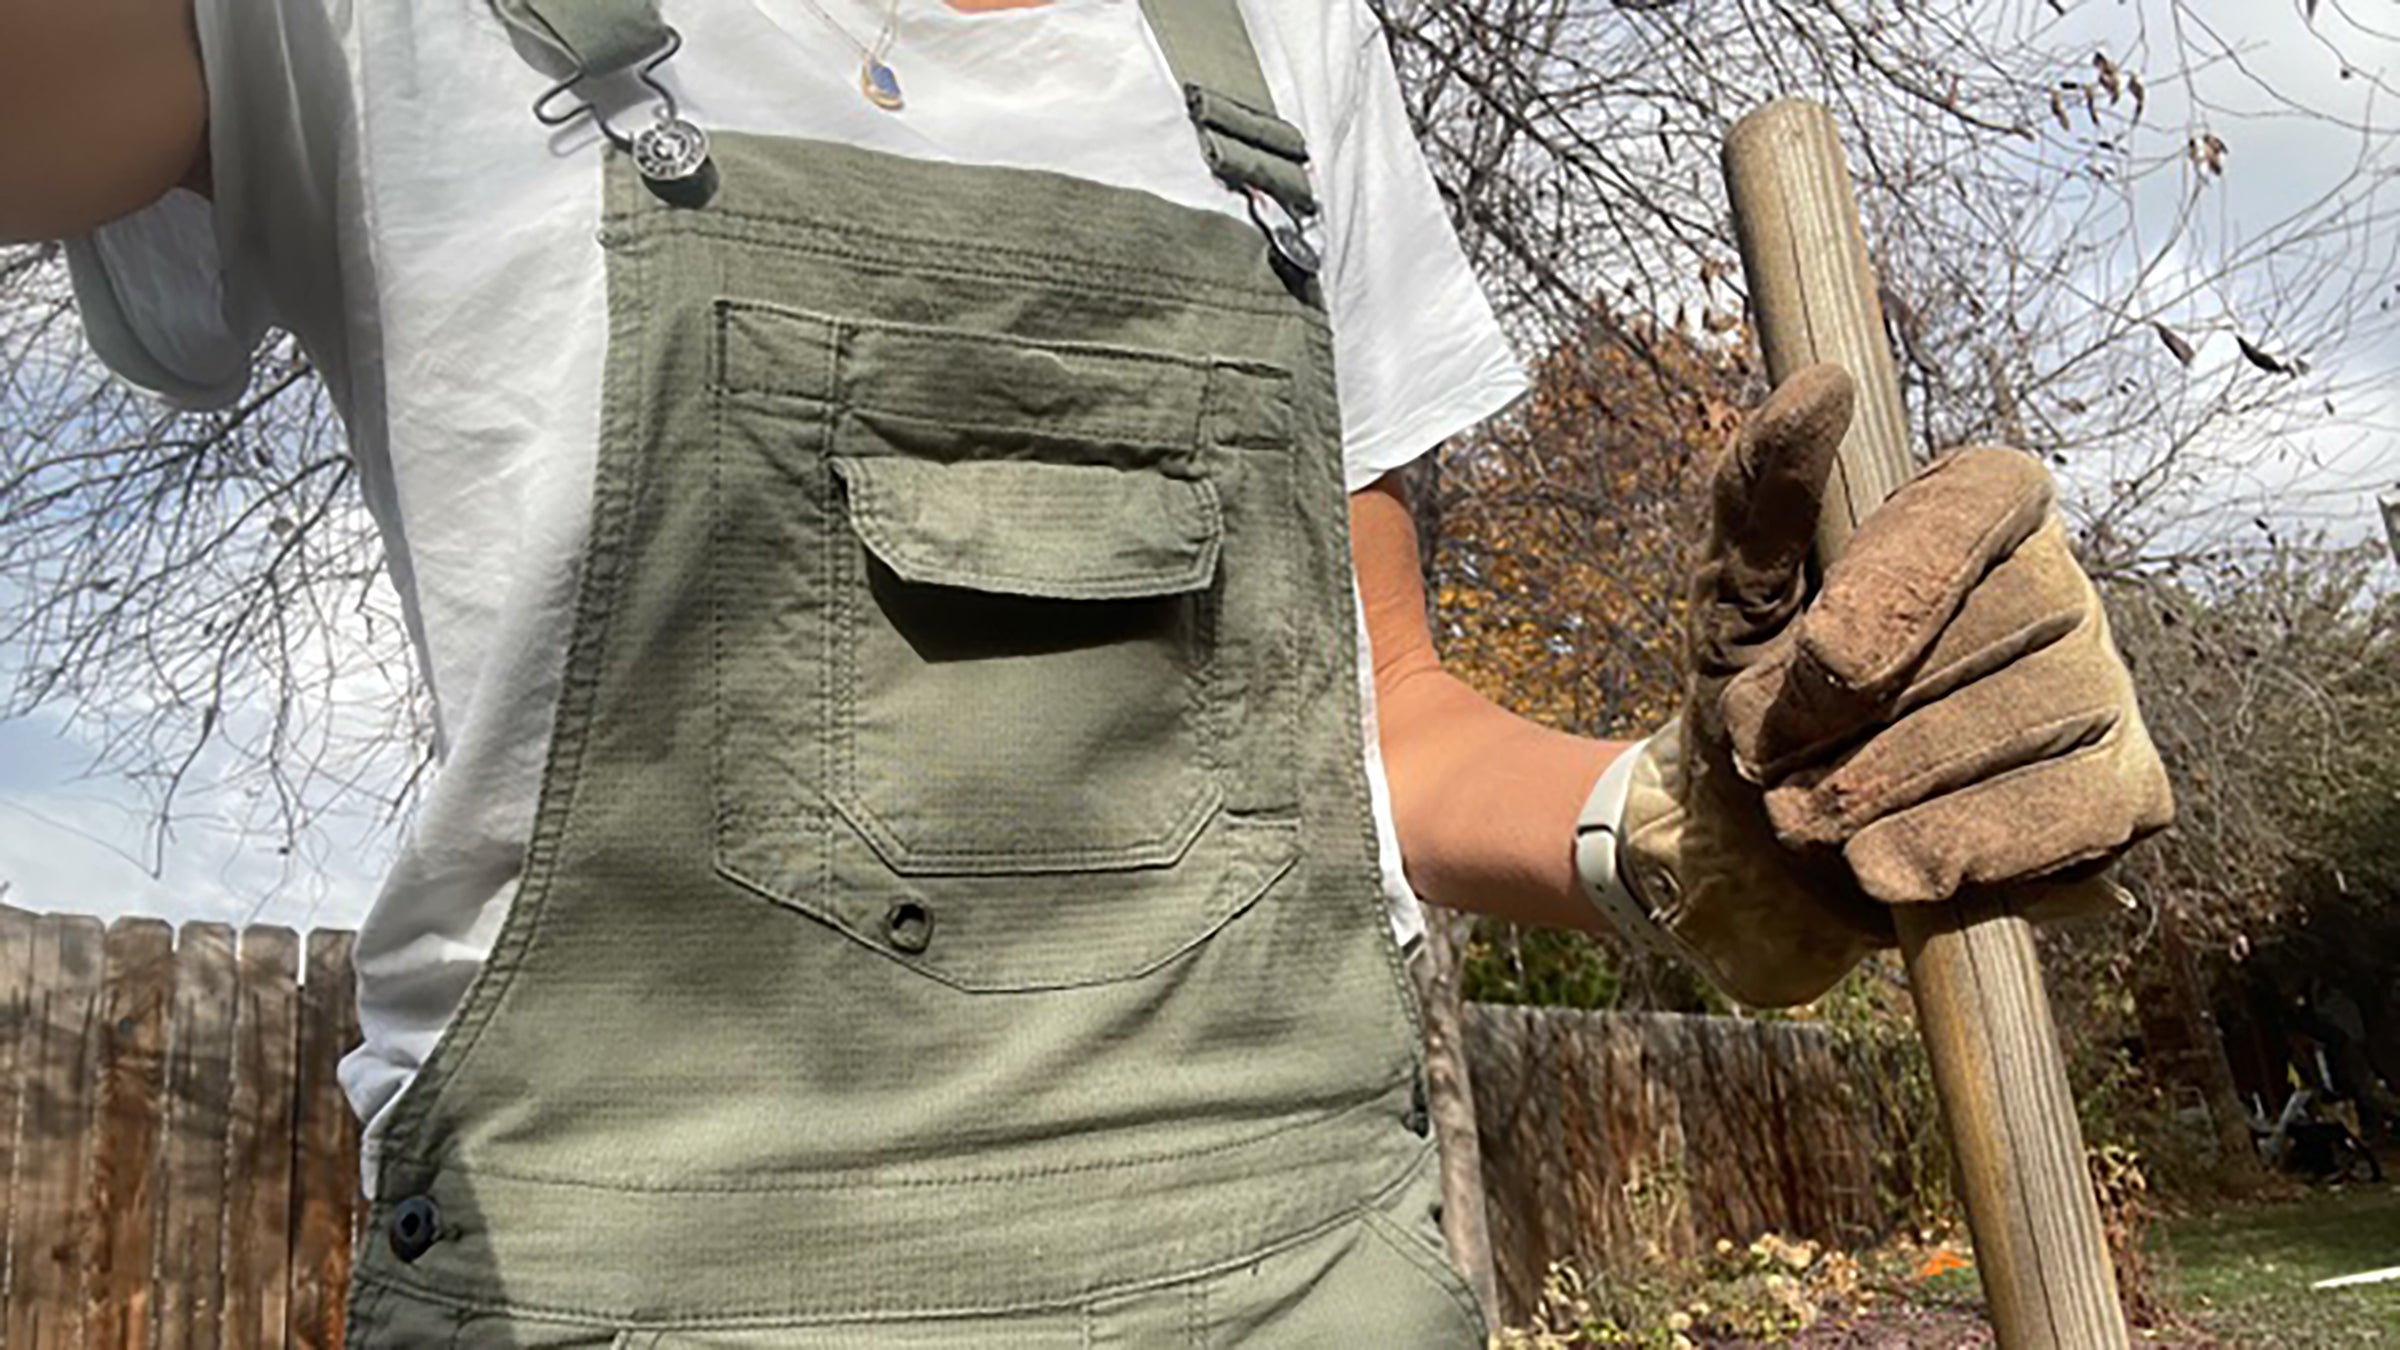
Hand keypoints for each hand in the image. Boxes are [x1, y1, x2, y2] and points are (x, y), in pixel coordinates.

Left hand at [1586, 366, 2173, 1006]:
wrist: (1755, 856)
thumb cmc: (1755, 700)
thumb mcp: (1730, 600)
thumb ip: (1760, 496)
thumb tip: (1822, 386)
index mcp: (1970, 515)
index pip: (1980, 500)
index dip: (1906, 577)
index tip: (1820, 657)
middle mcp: (2057, 587)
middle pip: (2002, 619)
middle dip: (1862, 710)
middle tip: (1770, 761)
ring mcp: (2102, 690)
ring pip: (2029, 717)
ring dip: (1889, 783)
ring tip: (1803, 817)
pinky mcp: (2120, 796)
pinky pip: (2070, 810)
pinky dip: (1962, 844)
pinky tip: (1884, 868)